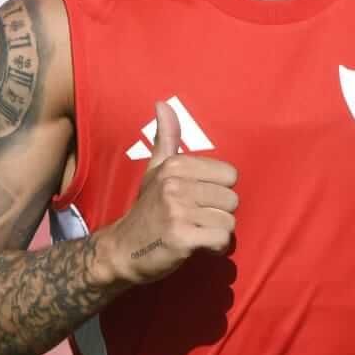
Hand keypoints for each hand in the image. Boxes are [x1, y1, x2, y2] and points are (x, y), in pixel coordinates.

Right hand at [106, 101, 238, 285]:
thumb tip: (163, 103)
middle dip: (219, 214)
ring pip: (229, 221)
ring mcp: (178, 211)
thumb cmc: (146, 209)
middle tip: (196, 219)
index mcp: (175, 165)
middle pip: (232, 199)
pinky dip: (216, 247)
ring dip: (217, 232)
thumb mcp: (154, 170)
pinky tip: (199, 247)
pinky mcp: (182, 238)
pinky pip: (222, 239)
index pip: (229, 174)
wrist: (122, 251)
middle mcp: (175, 184)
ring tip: (196, 233)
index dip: (218, 191)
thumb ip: (166, 138)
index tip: (198, 200)